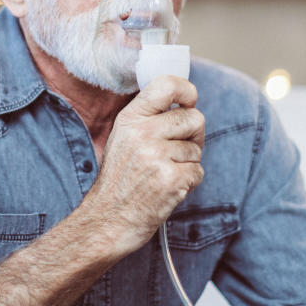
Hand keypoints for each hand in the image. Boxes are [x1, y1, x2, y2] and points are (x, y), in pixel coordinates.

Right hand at [84, 75, 205, 253]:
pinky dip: (189, 182)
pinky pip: (198, 171)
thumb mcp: (123, 138)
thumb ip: (148, 118)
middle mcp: (143, 133)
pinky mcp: (171, 180)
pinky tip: (168, 188)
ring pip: (197, 149)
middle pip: (195, 118)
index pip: (167, 85)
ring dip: (188, 163)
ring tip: (164, 174)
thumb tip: (184, 103)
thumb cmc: (119, 181)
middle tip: (178, 150)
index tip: (189, 101)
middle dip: (194, 135)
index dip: (187, 90)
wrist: (107, 220)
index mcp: (130, 119)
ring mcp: (157, 157)